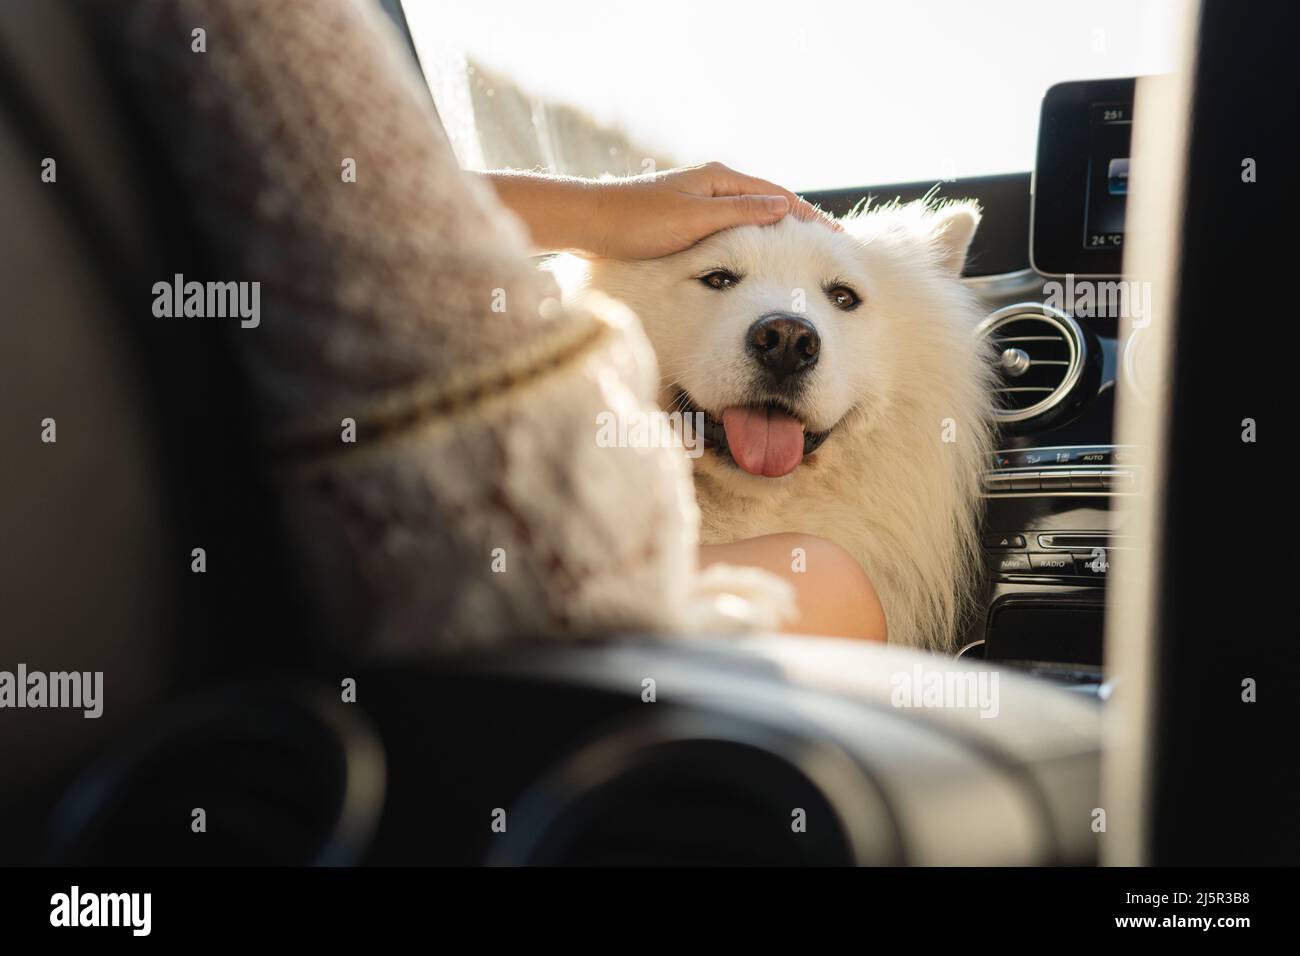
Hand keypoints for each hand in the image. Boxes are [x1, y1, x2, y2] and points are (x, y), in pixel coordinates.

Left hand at [481, 162, 839, 259]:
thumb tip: (784, 208)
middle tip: (832, 247)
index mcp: (720, 178)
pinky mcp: (685, 219)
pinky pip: (733, 227)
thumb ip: (741, 213)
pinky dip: (754, 238)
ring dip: (779, 231)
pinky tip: (759, 255)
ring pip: (751, 216)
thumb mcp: (695, 220)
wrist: (588, 225)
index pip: (779, 197)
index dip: (810, 218)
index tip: (837, 237)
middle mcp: (713, 184)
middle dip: (801, 224)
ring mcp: (699, 200)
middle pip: (769, 203)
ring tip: (804, 252)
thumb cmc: (637, 223)